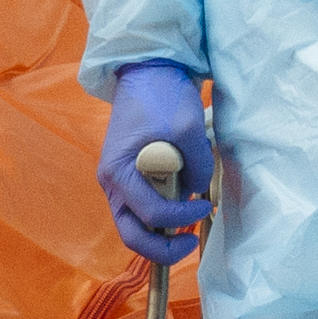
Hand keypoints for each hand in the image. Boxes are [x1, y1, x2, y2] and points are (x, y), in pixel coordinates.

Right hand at [98, 60, 215, 265]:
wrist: (147, 70)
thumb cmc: (161, 95)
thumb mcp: (187, 128)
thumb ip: (197, 165)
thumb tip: (197, 189)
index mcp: (117, 172)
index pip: (151, 214)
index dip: (182, 217)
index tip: (204, 204)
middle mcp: (112, 183)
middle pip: (132, 234)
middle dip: (162, 248)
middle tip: (189, 245)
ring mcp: (119, 181)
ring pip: (135, 225)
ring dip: (162, 231)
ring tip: (188, 219)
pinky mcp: (131, 176)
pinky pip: (143, 206)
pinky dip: (162, 212)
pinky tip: (182, 200)